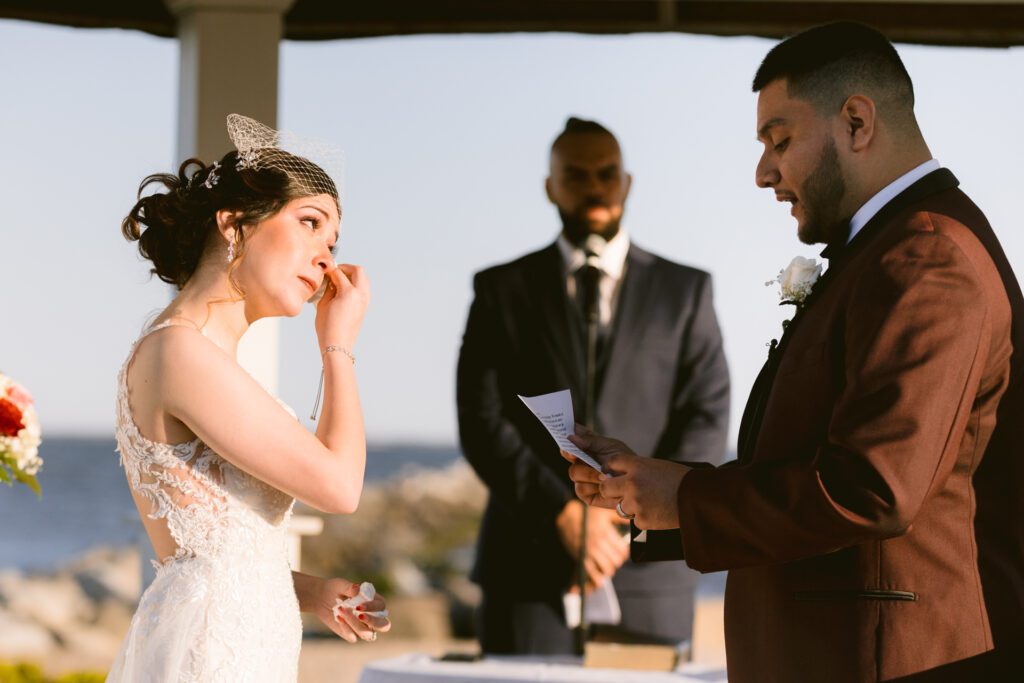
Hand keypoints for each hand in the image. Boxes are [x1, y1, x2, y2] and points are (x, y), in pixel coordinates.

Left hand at [307, 577, 390, 642]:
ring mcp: (363, 627)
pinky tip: (338, 617)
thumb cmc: (336, 589)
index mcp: (375, 602)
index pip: (382, 607)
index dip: (373, 608)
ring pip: (367, 634)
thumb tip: (357, 588)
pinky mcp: (351, 634)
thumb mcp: (341, 585)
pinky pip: (353, 637)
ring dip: (354, 624)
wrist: (321, 598)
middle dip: (373, 622)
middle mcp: (372, 616)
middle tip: (360, 616)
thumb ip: (349, 587)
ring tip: (341, 610)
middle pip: (384, 625)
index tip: (359, 605)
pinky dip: (345, 628)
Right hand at [315, 263, 370, 350]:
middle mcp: (360, 295)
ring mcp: (365, 301)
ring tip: (339, 280)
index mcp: (349, 293)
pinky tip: (344, 289)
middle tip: (335, 271)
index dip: (330, 270)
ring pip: (364, 279)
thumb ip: (329, 288)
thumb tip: (331, 280)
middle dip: (346, 268)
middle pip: (358, 271)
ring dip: (353, 275)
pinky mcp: (365, 307)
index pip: (339, 273)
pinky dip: (356, 284)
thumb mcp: (323, 304)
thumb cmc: (327, 327)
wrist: (337, 345)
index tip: (324, 269)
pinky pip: (364, 288)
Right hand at [555, 500, 629, 592]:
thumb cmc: (589, 516)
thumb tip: (635, 521)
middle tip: (614, 558)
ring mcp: (589, 552)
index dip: (624, 553)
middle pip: (616, 561)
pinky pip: (593, 575)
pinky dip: (598, 579)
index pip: (622, 550)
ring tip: (608, 565)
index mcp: (605, 532)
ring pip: (607, 569)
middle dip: (617, 561)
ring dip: (610, 569)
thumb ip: (621, 518)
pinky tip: (600, 578)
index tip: (621, 551)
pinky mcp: (581, 558)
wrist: (568, 519)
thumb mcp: (606, 512)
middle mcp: (598, 543)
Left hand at [566, 427, 690, 530]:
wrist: (699, 498)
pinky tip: (658, 512)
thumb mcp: (656, 466)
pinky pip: (635, 520)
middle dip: (610, 490)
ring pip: (619, 506)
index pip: (611, 463)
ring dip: (630, 506)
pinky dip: (644, 518)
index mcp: (637, 465)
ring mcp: (635, 503)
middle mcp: (632, 483)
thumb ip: (635, 469)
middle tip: (621, 492)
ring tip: (650, 502)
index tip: (611, 473)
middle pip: (605, 487)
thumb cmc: (680, 479)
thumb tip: (612, 475)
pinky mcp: (641, 520)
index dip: (609, 469)